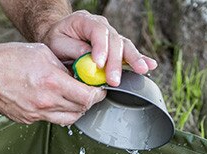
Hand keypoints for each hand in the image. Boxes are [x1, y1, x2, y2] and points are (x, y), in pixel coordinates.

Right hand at [0, 42, 105, 124]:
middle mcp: (44, 102)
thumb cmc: (8, 59)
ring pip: (66, 120)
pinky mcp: (25, 119)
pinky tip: (51, 101)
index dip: (98, 94)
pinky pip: (48, 119)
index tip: (99, 90)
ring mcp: (34, 114)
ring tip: (72, 99)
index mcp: (52, 83)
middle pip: (80, 111)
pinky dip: (55, 112)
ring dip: (74, 111)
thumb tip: (77, 76)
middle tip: (88, 94)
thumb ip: (64, 67)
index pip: (87, 97)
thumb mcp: (43, 53)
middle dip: (88, 102)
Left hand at [39, 10, 156, 85]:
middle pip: (115, 40)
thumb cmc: (56, 40)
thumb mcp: (57, 43)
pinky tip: (150, 65)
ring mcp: (111, 35)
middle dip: (115, 62)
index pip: (98, 31)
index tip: (98, 64)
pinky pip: (128, 52)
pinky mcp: (115, 46)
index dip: (101, 48)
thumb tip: (89, 59)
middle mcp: (102, 26)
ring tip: (141, 70)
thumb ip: (73, 49)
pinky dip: (140, 59)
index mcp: (85, 20)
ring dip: (133, 60)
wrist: (58, 37)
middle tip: (114, 79)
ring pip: (125, 45)